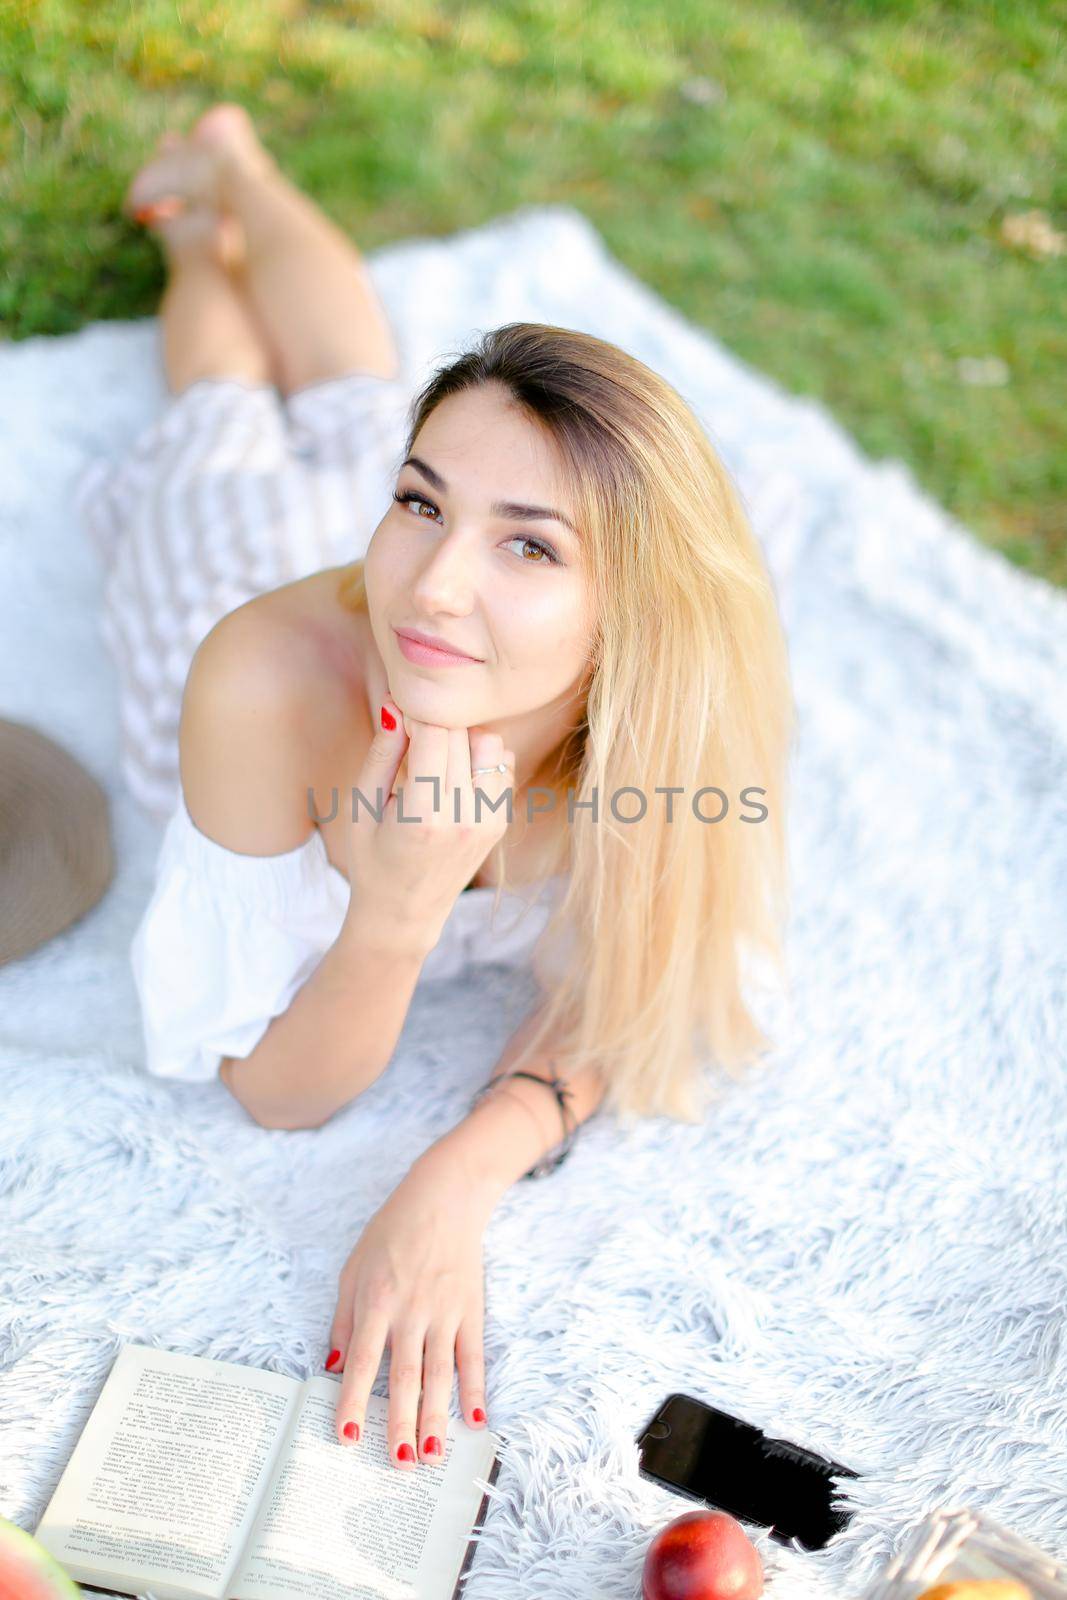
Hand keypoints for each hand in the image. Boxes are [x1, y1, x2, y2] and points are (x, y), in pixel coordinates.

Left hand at [324, 1151, 496, 1467]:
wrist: (444, 1197)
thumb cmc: (392, 1232)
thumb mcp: (354, 1267)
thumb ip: (345, 1318)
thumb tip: (335, 1364)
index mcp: (377, 1301)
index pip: (364, 1360)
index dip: (354, 1400)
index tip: (348, 1437)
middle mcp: (411, 1311)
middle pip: (405, 1376)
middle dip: (401, 1423)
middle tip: (400, 1464)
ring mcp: (445, 1312)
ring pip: (440, 1373)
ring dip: (437, 1417)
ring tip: (434, 1456)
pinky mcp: (471, 1309)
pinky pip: (473, 1356)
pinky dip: (475, 1388)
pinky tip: (475, 1419)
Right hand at [343, 698, 514, 947]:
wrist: (404, 912)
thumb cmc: (372, 858)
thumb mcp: (362, 806)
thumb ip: (382, 753)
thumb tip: (398, 703)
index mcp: (424, 816)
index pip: (436, 734)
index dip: (417, 714)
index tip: (401, 718)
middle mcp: (465, 817)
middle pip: (465, 734)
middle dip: (438, 722)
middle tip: (413, 735)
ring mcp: (489, 820)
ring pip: (491, 744)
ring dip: (464, 737)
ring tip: (436, 756)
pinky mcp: (500, 821)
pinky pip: (502, 765)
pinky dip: (481, 757)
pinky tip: (455, 773)